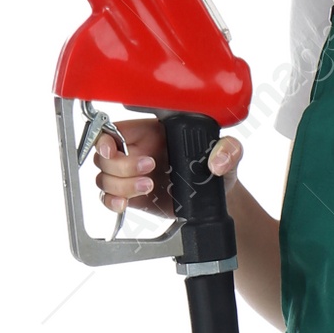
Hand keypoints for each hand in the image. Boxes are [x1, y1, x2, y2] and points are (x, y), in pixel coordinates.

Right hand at [93, 121, 242, 222]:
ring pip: (104, 178)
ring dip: (121, 186)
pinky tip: (126, 203)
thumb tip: (217, 160)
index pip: (114, 129)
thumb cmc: (219, 170)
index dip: (104, 138)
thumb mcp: (229, 154)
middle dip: (122, 166)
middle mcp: (136, 151)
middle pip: (104, 156)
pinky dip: (112, 202)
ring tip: (148, 187)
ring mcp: (131, 175)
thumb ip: (228, 149)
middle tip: (149, 170)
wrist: (216, 199)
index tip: (111, 149)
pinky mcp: (131, 196)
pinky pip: (108, 197)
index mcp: (152, 132)